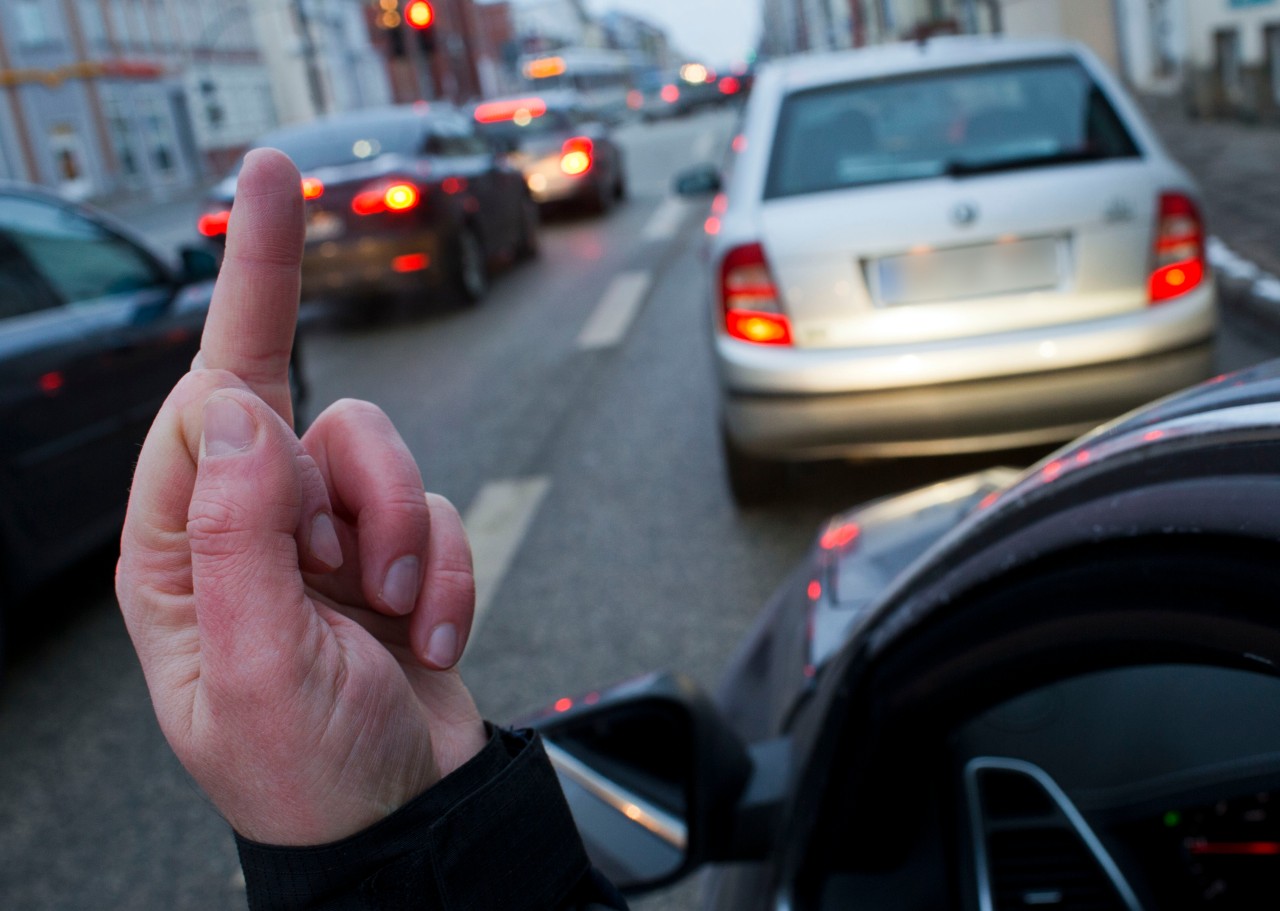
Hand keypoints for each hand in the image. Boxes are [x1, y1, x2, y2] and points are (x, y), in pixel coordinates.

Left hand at [116, 149, 485, 845]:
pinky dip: (449, 572)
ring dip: (409, 537)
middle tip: (354, 575)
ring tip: (399, 615)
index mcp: (180, 547)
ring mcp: (328, 540)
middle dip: (359, 492)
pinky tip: (430, 636)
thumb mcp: (256, 665)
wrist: (404, 822)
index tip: (269, 174)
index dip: (251, 300)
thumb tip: (236, 404)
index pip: (208, 393)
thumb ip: (238, 531)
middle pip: (312, 416)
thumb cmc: (308, 770)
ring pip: (385, 456)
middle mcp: (250, 528)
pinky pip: (440, 511)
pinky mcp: (398, 554)